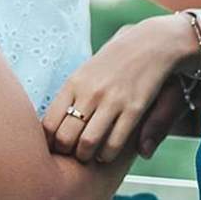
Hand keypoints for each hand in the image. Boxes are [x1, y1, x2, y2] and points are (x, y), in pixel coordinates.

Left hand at [42, 14, 199, 162]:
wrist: (152, 43)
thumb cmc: (115, 60)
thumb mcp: (87, 72)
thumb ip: (71, 98)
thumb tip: (54, 127)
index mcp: (74, 82)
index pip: (48, 123)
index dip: (50, 142)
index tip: (56, 146)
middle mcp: (90, 92)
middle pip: (65, 137)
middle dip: (66, 153)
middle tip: (72, 154)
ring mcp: (112, 101)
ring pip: (87, 143)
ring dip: (86, 156)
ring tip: (90, 156)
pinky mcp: (133, 108)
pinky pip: (114, 143)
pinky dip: (108, 155)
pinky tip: (108, 153)